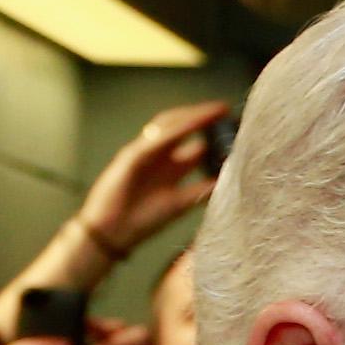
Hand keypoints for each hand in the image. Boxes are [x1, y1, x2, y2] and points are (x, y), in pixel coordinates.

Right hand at [73, 99, 228, 267]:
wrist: (112, 234)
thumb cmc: (141, 220)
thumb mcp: (179, 204)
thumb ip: (199, 191)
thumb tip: (224, 183)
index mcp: (168, 165)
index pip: (191, 140)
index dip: (210, 132)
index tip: (232, 125)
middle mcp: (156, 154)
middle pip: (180, 126)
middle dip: (202, 117)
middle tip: (225, 110)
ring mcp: (143, 152)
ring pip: (169, 126)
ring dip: (192, 117)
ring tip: (214, 111)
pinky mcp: (131, 156)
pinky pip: (155, 139)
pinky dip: (175, 130)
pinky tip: (193, 124)